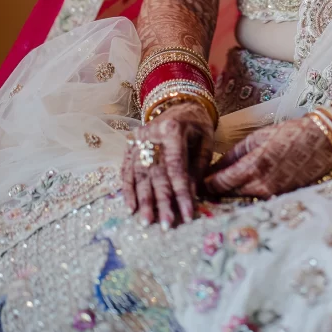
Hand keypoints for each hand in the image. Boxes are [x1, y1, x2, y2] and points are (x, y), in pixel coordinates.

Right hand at [121, 100, 214, 227]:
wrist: (180, 106)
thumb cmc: (196, 126)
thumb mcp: (205, 143)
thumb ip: (197, 168)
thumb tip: (190, 197)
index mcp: (172, 130)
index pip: (175, 168)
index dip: (181, 193)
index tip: (187, 215)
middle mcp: (150, 134)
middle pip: (155, 173)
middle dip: (161, 202)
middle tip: (165, 225)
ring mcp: (137, 139)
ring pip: (138, 174)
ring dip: (142, 200)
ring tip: (146, 221)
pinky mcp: (130, 145)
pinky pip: (126, 170)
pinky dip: (128, 190)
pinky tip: (131, 207)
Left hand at [203, 115, 331, 198]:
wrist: (324, 143)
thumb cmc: (292, 133)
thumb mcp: (259, 137)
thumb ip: (234, 154)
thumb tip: (213, 168)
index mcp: (254, 165)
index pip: (219, 183)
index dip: (205, 185)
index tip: (196, 182)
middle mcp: (262, 185)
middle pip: (228, 195)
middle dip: (215, 191)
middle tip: (203, 187)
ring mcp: (273, 195)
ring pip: (242, 199)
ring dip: (230, 194)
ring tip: (221, 187)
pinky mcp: (281, 199)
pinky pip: (257, 200)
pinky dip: (247, 196)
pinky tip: (243, 189)